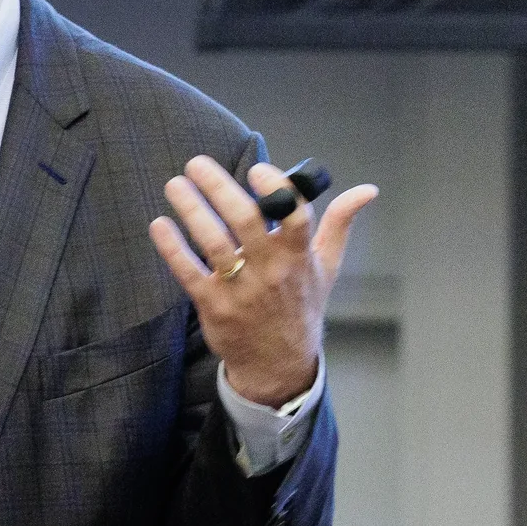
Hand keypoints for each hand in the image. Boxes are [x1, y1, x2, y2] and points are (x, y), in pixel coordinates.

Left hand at [147, 156, 379, 406]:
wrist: (279, 363)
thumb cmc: (301, 305)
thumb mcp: (326, 266)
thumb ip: (340, 223)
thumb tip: (367, 190)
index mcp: (299, 256)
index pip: (295, 218)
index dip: (278, 190)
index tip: (257, 169)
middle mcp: (271, 271)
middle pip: (246, 221)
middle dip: (219, 188)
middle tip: (196, 163)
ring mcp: (240, 289)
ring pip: (213, 242)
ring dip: (191, 210)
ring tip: (175, 185)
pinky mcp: (213, 305)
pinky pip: (188, 271)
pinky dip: (172, 247)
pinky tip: (160, 224)